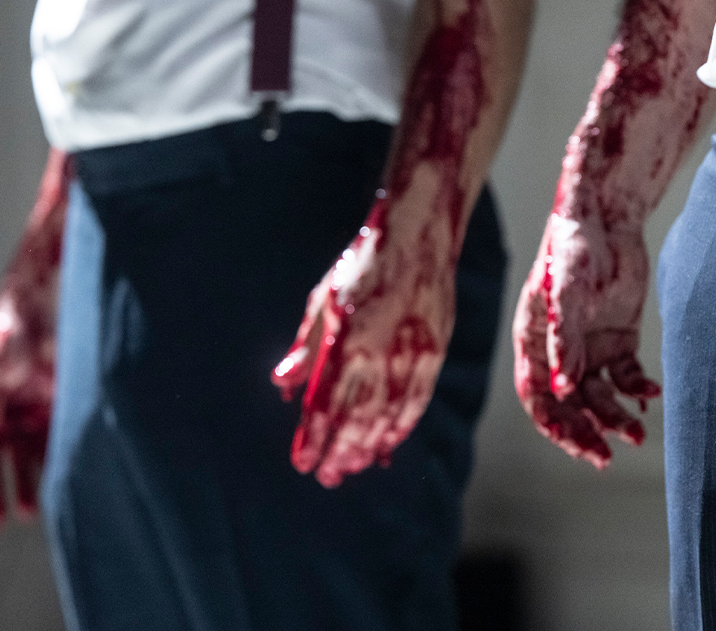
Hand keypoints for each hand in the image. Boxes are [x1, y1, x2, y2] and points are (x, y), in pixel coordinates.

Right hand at [0, 292, 53, 524]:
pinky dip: (44, 469)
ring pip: (15, 458)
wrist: (47, 300)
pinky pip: (42, 446)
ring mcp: (19, 409)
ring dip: (18, 487)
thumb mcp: (2, 328)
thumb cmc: (17, 314)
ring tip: (25, 515)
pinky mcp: (45, 409)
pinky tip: (52, 490)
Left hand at [273, 202, 455, 487]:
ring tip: (354, 468)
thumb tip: (282, 387)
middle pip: (357, 420)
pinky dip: (400, 428)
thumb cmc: (361, 266)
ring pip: (388, 418)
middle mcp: (380, 354)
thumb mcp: (322, 301)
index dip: (312, 438)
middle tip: (327, 477)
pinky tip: (388, 445)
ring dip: (369, 448)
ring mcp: (411, 356)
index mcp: (347, 340)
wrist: (417, 238)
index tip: (302, 463)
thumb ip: (305, 348)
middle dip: (340, 452)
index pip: (325, 404)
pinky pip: (415, 403)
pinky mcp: (433, 354)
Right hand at [512, 206, 660, 468]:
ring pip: (598, 395)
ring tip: (635, 433)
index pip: (537, 396)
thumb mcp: (567, 292)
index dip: (555, 425)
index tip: (579, 446)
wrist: (606, 214)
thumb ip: (564, 341)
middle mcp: (558, 350)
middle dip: (584, 432)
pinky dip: (638, 390)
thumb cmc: (574, 245)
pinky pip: (626, 376)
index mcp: (533, 341)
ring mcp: (588, 346)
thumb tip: (561, 389)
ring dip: (614, 416)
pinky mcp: (617, 338)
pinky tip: (652, 396)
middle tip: (605, 458)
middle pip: (567, 404)